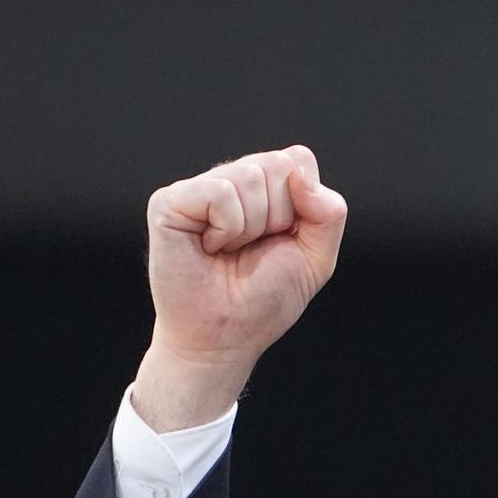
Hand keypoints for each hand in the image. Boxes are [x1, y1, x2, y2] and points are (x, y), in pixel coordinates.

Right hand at [132, 145, 347, 431]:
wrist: (224, 337)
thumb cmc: (265, 299)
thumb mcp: (317, 257)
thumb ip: (329, 213)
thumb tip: (300, 174)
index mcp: (267, 187)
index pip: (298, 160)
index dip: (302, 205)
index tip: (283, 238)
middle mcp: (232, 179)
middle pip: (277, 165)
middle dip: (278, 218)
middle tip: (252, 248)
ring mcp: (199, 188)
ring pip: (249, 176)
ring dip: (250, 228)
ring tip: (229, 250)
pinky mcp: (169, 202)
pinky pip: (219, 192)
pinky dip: (226, 228)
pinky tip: (209, 247)